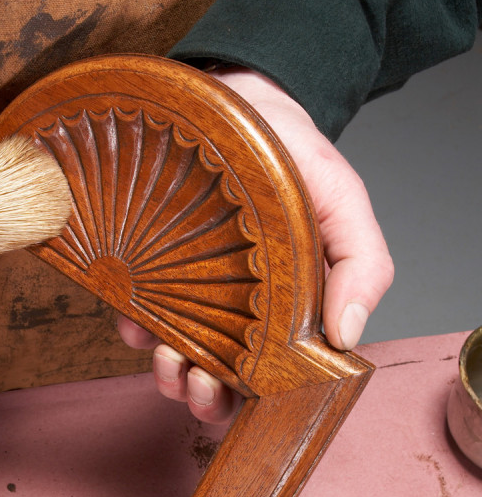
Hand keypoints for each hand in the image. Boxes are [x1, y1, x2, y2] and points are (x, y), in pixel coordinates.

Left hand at [119, 67, 393, 425]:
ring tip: (171, 360)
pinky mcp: (151, 270)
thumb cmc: (296, 156)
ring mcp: (192, 291)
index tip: (244, 392)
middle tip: (199, 381)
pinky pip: (137, 312)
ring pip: (179, 355)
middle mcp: (240, 309)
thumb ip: (362, 266)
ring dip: (170, 374)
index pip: (277, 372)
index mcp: (290, 307)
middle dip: (206, 394)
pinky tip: (137, 324)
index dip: (260, 395)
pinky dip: (134, 330)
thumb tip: (349, 337)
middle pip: (223, 376)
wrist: (240, 101)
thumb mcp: (344, 204)